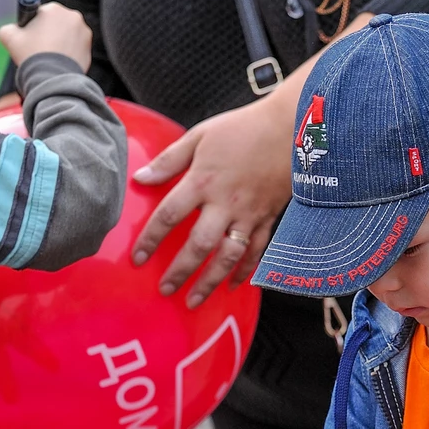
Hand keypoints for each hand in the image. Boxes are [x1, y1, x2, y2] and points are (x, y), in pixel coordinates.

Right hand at [0, 2, 91, 71]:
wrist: (52, 77)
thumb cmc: (31, 54)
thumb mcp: (8, 36)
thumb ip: (9, 27)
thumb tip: (13, 29)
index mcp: (53, 8)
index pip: (41, 13)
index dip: (34, 24)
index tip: (33, 35)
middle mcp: (72, 16)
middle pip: (56, 23)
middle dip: (49, 32)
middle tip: (41, 47)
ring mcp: (84, 32)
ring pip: (67, 34)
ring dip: (60, 41)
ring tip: (51, 55)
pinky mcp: (89, 47)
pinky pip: (76, 47)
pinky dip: (69, 52)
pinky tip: (60, 60)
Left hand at [129, 94, 293, 306]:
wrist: (290, 129)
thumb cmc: (242, 128)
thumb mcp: (200, 136)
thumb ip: (169, 160)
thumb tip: (140, 178)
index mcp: (203, 181)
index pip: (169, 216)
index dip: (151, 239)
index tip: (138, 258)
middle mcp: (225, 204)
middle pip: (199, 245)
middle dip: (180, 271)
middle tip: (166, 290)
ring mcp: (249, 215)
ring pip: (228, 257)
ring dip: (210, 281)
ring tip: (194, 300)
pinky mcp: (268, 218)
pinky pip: (255, 251)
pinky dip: (244, 271)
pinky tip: (232, 285)